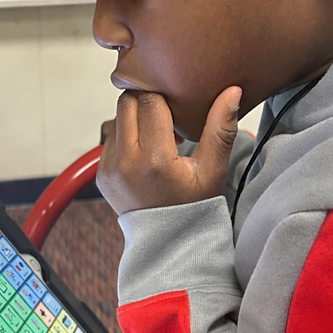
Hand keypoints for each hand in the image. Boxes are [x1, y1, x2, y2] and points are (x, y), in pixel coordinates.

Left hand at [97, 87, 241, 215]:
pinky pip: (110, 138)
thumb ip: (221, 128)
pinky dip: (126, 136)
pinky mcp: (101, 174)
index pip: (150, 101)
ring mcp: (109, 168)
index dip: (164, 95)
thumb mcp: (212, 169)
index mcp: (155, 159)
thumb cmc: (193, 206)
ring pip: (117, 118)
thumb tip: (232, 91)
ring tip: (157, 133)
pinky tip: (145, 150)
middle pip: (128, 102)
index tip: (177, 102)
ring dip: (135, 117)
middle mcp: (126, 162)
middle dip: (146, 100)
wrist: (167, 241)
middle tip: (166, 112)